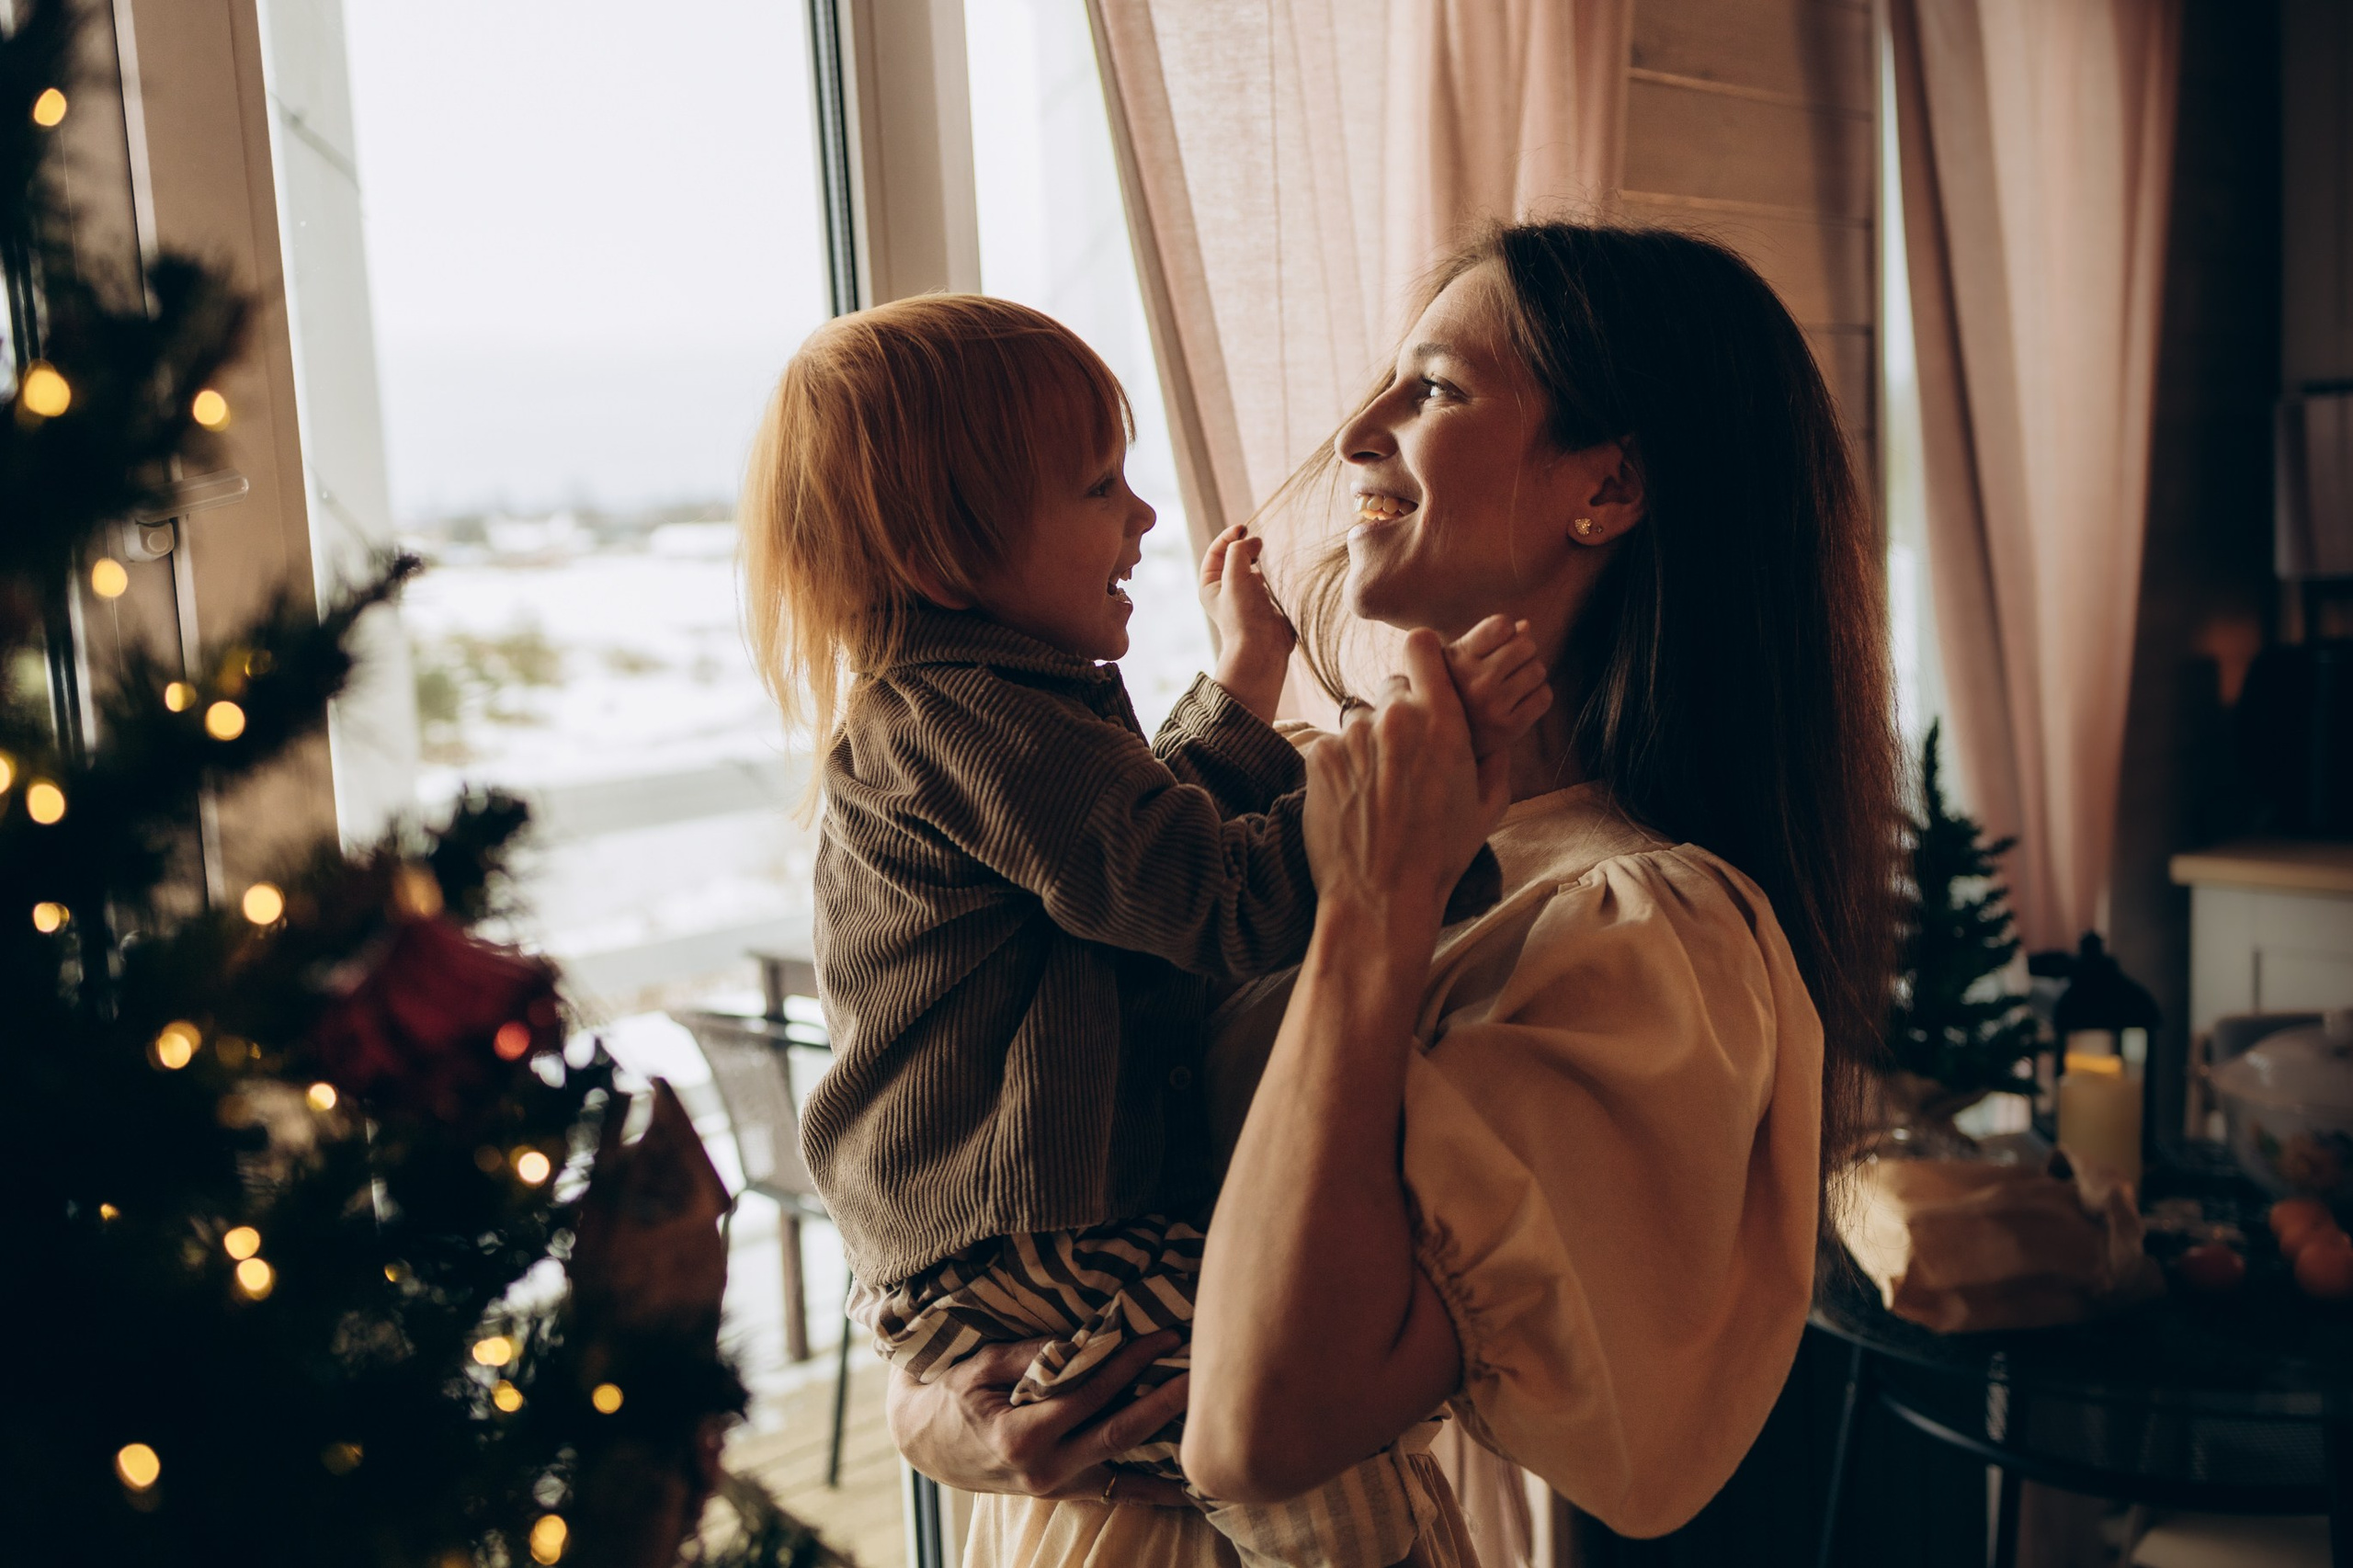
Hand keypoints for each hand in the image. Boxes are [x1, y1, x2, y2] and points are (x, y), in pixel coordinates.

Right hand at [885, 1330, 1193, 1506]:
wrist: (922, 1443)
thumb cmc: (947, 1396)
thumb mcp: (977, 1368)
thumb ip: (1030, 1356)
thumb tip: (1082, 1337)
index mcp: (1021, 1435)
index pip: (1089, 1392)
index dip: (1128, 1362)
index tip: (1162, 1336)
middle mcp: (1045, 1470)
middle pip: (1120, 1430)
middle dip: (1164, 1398)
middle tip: (1200, 1368)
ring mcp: (1057, 1487)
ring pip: (1126, 1466)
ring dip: (1168, 1442)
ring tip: (1210, 1417)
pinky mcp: (1064, 1493)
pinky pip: (1118, 1492)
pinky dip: (1155, 1490)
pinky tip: (1193, 1485)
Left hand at [1200, 524, 1293, 722]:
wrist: (1263, 647)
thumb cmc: (1244, 615)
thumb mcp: (1235, 576)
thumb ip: (1239, 551)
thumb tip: (1253, 541)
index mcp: (1210, 585)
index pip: (1216, 551)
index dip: (1228, 536)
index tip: (1244, 529)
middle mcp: (1225, 590)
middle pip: (1232, 557)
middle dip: (1244, 546)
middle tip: (1257, 545)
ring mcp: (1244, 596)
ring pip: (1249, 567)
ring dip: (1256, 559)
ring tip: (1262, 558)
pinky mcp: (1263, 602)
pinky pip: (1264, 579)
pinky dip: (1268, 572)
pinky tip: (1271, 575)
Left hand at [1303, 631, 1505, 932]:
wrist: (1382, 895)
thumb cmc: (1441, 854)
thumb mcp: (1488, 804)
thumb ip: (1493, 755)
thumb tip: (1496, 731)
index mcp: (1442, 720)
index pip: (1421, 646)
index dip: (1422, 657)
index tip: (1423, 674)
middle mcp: (1395, 718)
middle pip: (1391, 687)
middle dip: (1398, 713)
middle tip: (1403, 757)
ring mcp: (1353, 735)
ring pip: (1360, 719)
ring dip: (1368, 743)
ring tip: (1377, 789)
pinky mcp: (1320, 756)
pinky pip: (1332, 744)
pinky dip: (1341, 765)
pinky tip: (1353, 800)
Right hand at [1443, 614, 1551, 760]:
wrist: (1444, 740)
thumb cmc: (1455, 687)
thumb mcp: (1459, 657)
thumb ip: (1488, 637)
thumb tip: (1526, 626)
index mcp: (1458, 658)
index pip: (1503, 625)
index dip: (1507, 631)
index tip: (1496, 644)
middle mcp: (1474, 682)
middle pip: (1526, 645)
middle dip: (1523, 652)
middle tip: (1508, 667)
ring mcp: (1492, 706)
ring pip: (1538, 670)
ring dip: (1531, 674)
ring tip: (1511, 685)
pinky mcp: (1509, 729)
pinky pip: (1544, 696)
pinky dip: (1538, 695)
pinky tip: (1519, 702)